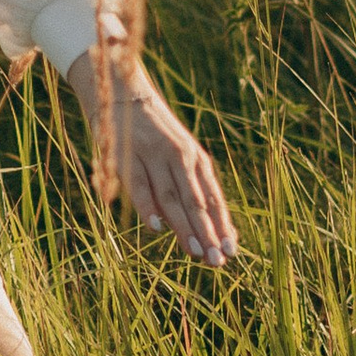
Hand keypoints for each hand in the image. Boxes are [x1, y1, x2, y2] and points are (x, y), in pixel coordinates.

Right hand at [64, 49, 236, 266]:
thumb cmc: (155, 133)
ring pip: (172, 197)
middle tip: (216, 261)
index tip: (231, 252)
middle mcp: (179, 156)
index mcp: (196, 158)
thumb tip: (211, 226)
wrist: (123, 93)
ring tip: (195, 253)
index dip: (222, 225)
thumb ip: (192, 186)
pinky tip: (156, 228)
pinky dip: (148, 207)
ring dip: (184, 227)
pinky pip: (140, 185)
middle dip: (207, 233)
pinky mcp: (129, 155)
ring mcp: (154, 155)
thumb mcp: (180, 154)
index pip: (212, 197)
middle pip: (195, 201)